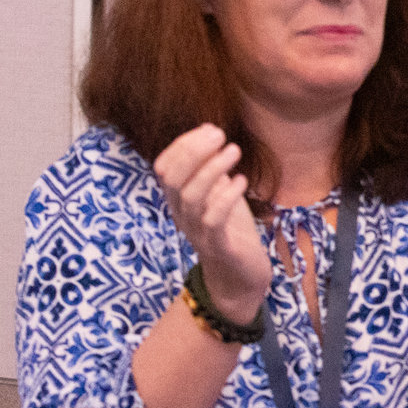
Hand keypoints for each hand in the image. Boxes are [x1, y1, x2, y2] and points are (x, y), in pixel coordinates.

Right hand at [153, 124, 270, 322]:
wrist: (241, 277)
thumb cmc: (231, 231)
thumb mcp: (221, 193)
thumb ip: (214, 168)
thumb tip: (211, 134)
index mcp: (179, 200)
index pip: (165, 167)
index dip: (183, 145)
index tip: (210, 130)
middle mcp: (181, 215)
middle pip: (172, 179)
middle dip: (194, 152)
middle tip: (221, 135)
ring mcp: (196, 232)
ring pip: (191, 197)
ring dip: (213, 169)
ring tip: (235, 151)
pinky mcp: (217, 247)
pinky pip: (213, 220)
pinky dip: (226, 197)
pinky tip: (242, 181)